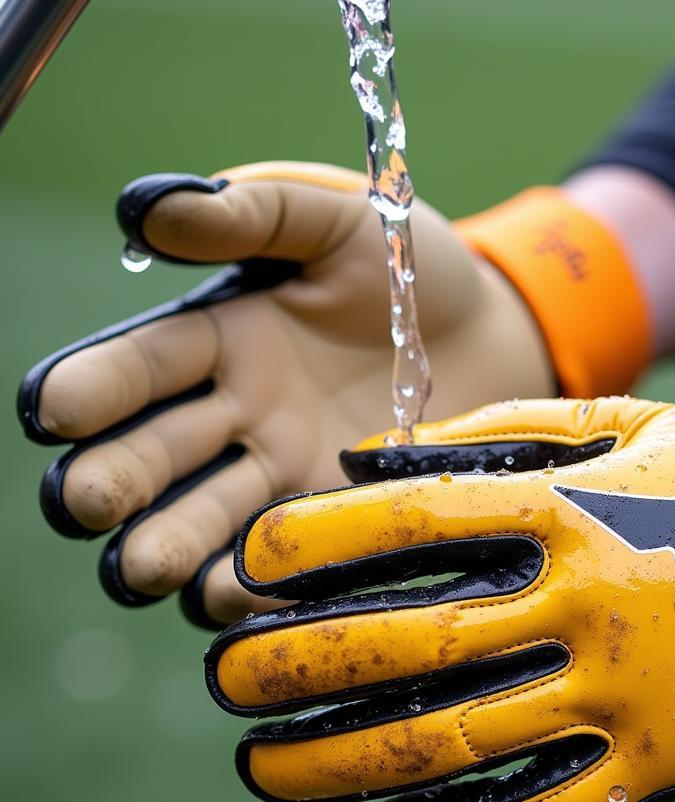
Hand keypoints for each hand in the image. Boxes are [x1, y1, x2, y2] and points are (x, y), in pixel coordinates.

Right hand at [18, 161, 552, 625]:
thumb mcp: (337, 223)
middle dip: (113, 481)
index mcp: (225, 340)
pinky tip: (234, 592)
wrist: (496, 335)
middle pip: (156, 457)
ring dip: (167, 548)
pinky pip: (283, 563)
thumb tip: (146, 209)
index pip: (143, 365)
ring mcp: (286, 475)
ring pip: (204, 524)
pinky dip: (254, 584)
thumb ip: (252, 215)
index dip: (96, 387)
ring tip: (142, 567)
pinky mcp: (338, 519)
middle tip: (86, 502)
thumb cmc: (411, 270)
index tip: (52, 408)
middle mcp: (241, 417)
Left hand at [204, 397, 674, 801]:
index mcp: (574, 510)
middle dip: (295, 667)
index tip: (246, 564)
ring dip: (339, 764)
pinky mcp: (651, 767)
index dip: (312, 542)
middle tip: (223, 682)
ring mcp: (619, 695)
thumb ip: (501, 431)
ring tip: (262, 771)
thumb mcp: (627, 423)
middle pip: (410, 647)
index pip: (414, 522)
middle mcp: (585, 604)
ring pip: (454, 746)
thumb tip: (375, 457)